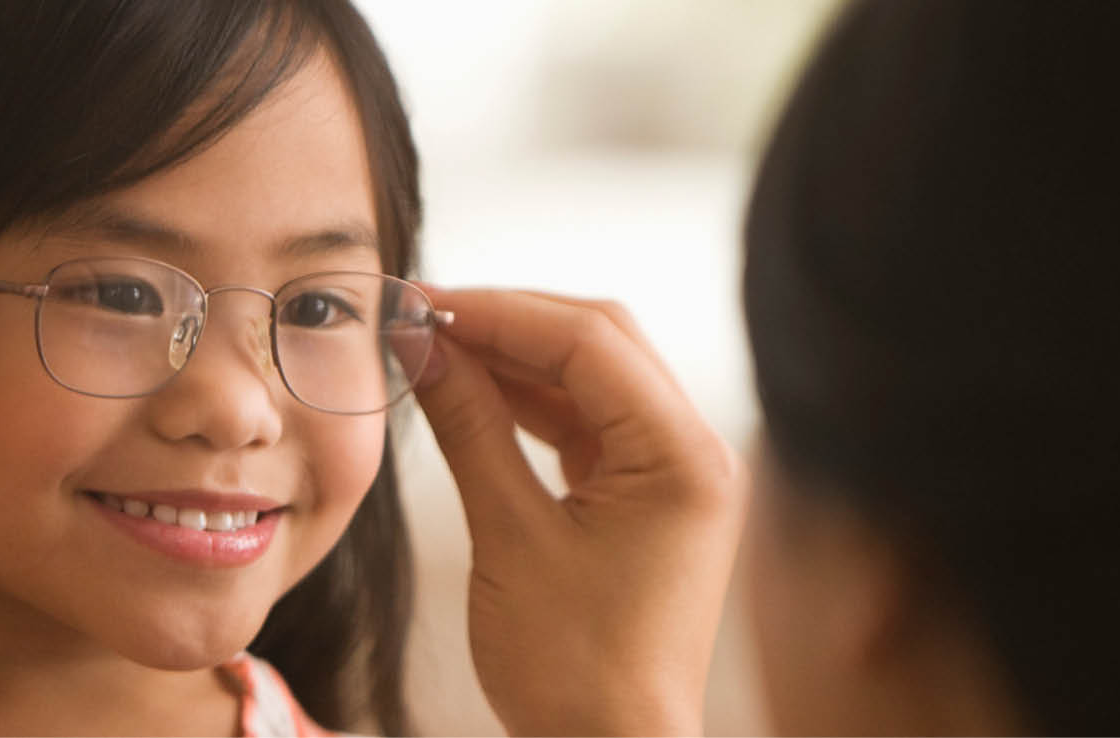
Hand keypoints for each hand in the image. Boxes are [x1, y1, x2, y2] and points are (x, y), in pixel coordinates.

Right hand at [413, 288, 746, 735]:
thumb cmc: (572, 670)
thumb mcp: (509, 538)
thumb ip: (469, 428)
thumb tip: (423, 346)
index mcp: (682, 457)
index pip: (589, 341)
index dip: (499, 311)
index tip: (423, 304)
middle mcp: (696, 452)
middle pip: (601, 342)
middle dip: (510, 322)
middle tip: (423, 318)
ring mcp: (676, 474)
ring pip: (594, 377)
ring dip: (517, 359)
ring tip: (434, 350)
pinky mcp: (649, 498)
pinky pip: (590, 424)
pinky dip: (532, 405)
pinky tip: (472, 393)